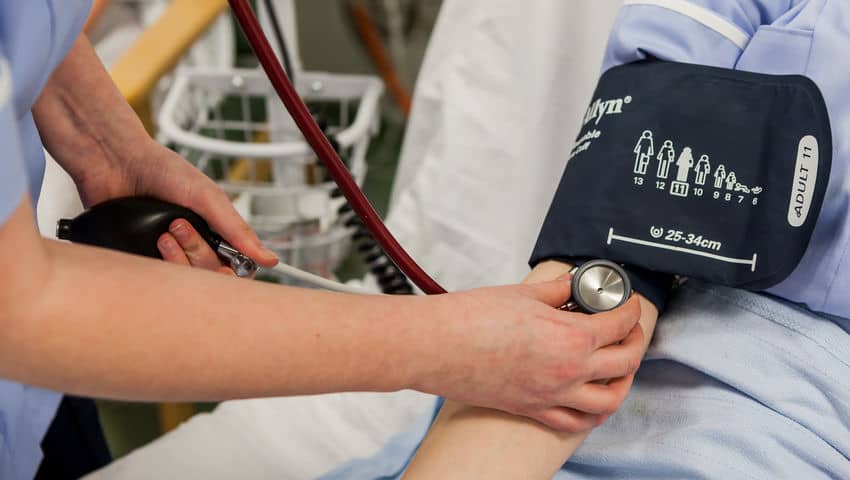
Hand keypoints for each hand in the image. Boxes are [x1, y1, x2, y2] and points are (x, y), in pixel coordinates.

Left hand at [74, 139, 278, 271]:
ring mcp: (167, 254)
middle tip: (179, 226)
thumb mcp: (208, 198)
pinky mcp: (140, 258)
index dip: (232, 272)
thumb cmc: (162, 170)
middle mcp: (194, 246)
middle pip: (208, 277)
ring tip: (162, 233)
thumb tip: (269, 259)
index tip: (223, 265)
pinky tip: (149, 243)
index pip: (236, 269)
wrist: (114, 162)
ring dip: (175, 258)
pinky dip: (153, 265)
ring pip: (182, 282)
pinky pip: (154, 278)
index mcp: (216, 232)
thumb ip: (237, 230)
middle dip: (196, 253)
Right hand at [419, 279, 643, 432]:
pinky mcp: (533, 409)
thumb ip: (556, 291)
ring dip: (623, 383)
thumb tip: (571, 286)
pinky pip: (575, 422)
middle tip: (630, 328)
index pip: (620, 324)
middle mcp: (569, 371)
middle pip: (626, 362)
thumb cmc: (471, 319)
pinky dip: (592, 414)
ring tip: (620, 368)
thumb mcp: (523, 294)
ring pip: (609, 401)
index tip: (628, 302)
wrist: (437, 346)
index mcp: (572, 337)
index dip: (631, 309)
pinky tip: (591, 399)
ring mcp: (552, 395)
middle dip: (636, 341)